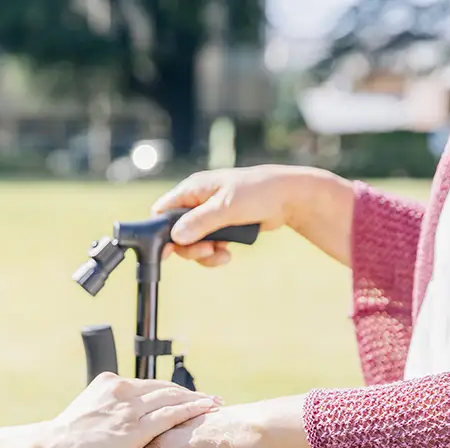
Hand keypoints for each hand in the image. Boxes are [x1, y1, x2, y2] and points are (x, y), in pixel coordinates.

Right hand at [37, 373, 220, 447]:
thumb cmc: (62, 444)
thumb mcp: (84, 421)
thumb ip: (103, 419)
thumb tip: (111, 431)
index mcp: (108, 385)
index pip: (148, 386)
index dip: (170, 391)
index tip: (186, 395)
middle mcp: (121, 390)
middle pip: (164, 388)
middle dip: (189, 394)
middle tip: (211, 398)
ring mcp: (129, 407)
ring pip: (172, 398)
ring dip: (197, 400)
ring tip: (216, 404)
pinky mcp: (134, 427)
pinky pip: (170, 414)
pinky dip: (192, 410)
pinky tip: (207, 411)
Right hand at [153, 165, 354, 267]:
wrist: (288, 198)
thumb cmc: (258, 193)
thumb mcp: (227, 207)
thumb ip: (200, 222)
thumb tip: (176, 236)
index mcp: (193, 189)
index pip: (162, 211)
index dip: (161, 231)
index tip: (168, 250)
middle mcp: (197, 202)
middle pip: (176, 232)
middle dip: (190, 247)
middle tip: (207, 252)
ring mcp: (209, 215)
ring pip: (193, 242)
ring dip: (205, 254)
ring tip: (222, 255)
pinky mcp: (221, 227)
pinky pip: (208, 245)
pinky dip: (215, 254)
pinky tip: (228, 254)